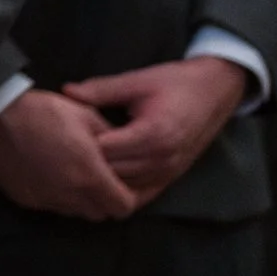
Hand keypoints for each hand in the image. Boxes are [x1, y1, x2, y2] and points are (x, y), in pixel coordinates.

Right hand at [0, 90, 137, 221]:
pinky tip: (51, 174)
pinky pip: (52, 206)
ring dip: (83, 199)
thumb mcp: (84, 113)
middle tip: (103, 179)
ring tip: (77, 176)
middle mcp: (70, 195)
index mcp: (89, 175)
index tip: (129, 185)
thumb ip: (109, 136)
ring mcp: (46, 200)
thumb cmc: (41, 111)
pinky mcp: (26, 199)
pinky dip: (59, 196)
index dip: (132, 198)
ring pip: (77, 212)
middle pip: (102, 213)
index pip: (125, 207)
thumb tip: (120, 148)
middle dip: (108, 200)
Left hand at [63, 57, 245, 202]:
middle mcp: (163, 160)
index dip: (80, 143)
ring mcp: (169, 173)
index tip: (61, 133)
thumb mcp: (137, 81)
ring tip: (78, 162)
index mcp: (153, 134)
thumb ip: (101, 89)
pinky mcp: (171, 178)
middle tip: (63, 150)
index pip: (105, 151)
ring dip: (102, 178)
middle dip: (86, 162)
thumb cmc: (175, 83)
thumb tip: (66, 91)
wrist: (214, 92)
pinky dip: (120, 189)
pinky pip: (141, 194)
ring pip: (124, 188)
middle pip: (112, 173)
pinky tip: (102, 178)